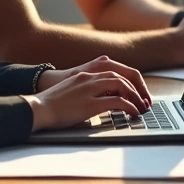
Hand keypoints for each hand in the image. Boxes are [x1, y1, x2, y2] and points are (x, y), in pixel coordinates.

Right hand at [26, 58, 153, 131]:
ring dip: (136, 97)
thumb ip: (89, 89)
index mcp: (87, 73)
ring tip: (142, 108)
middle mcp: (90, 77)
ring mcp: (91, 89)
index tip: (138, 92)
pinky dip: (130, 106)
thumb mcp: (73, 90)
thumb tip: (105, 99)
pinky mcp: (91, 104)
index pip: (117, 71)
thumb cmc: (53, 104)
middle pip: (124, 76)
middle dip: (138, 88)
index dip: (131, 81)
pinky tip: (134, 113)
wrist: (37, 109)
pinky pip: (118, 102)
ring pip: (123, 86)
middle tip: (145, 101)